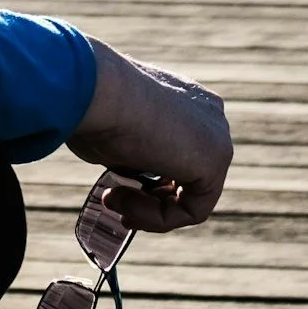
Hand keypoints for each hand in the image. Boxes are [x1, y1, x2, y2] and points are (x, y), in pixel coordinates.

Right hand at [66, 38, 229, 233]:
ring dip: (148, 210)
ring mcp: (216, 136)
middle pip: (187, 176)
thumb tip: (126, 177)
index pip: (176, 153)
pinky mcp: (215, 160)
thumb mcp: (112, 132)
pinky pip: (193, 209)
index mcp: (186, 100)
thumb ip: (130, 152)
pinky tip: (127, 208)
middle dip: (148, 198)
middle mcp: (208, 115)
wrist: (94, 90)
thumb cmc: (91, 105)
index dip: (146, 182)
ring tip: (113, 201)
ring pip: (191, 196)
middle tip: (112, 201)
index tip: (112, 189)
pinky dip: (158, 218)